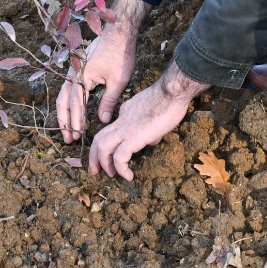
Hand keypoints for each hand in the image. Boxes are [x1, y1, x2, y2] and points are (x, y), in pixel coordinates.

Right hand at [56, 23, 137, 142]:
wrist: (118, 32)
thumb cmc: (120, 54)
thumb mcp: (118, 80)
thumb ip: (109, 101)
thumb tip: (103, 120)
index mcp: (82, 77)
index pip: (77, 105)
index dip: (76, 122)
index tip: (77, 137)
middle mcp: (73, 74)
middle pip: (64, 102)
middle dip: (65, 122)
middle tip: (69, 139)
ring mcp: (73, 70)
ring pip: (63, 96)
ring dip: (65, 114)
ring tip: (68, 130)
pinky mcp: (77, 69)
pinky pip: (68, 89)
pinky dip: (68, 103)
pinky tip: (73, 112)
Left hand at [87, 63, 208, 180]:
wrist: (172, 92)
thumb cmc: (168, 100)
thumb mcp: (153, 114)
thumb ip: (149, 127)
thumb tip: (151, 140)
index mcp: (125, 113)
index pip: (111, 130)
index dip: (109, 145)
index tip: (113, 158)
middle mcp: (121, 120)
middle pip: (98, 138)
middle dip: (94, 157)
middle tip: (95, 171)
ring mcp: (126, 128)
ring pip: (103, 147)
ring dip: (104, 163)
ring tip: (111, 174)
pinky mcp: (134, 136)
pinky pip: (120, 156)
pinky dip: (121, 168)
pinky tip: (128, 176)